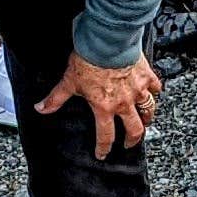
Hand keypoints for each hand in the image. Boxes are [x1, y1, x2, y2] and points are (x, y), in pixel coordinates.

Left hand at [36, 50, 160, 156]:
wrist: (107, 42)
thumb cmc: (89, 60)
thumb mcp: (69, 81)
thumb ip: (56, 98)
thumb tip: (40, 108)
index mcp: (105, 107)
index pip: (105, 136)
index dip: (104, 148)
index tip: (103, 154)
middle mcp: (124, 103)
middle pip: (134, 129)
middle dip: (132, 140)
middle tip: (129, 143)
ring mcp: (138, 90)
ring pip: (148, 111)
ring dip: (147, 118)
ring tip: (145, 121)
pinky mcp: (146, 76)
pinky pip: (156, 87)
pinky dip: (155, 90)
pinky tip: (153, 90)